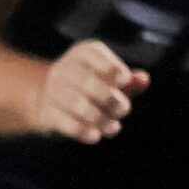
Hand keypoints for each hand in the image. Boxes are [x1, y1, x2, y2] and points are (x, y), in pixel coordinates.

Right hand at [32, 39, 148, 143]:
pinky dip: (85, 132)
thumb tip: (143, 80)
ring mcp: (52, 91)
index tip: (122, 82)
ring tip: (112, 127)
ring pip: (79, 107)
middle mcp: (64, 68)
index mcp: (83, 53)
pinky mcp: (45, 113)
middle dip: (112, 100)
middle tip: (121, 110)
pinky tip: (95, 135)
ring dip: (101, 120)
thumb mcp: (109, 78)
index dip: (116, 72)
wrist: (46, 96)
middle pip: (89, 84)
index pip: (100, 58)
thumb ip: (129, 80)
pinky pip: (67, 124)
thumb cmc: (88, 85)